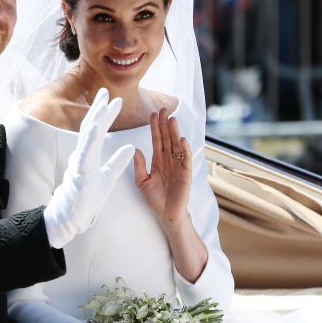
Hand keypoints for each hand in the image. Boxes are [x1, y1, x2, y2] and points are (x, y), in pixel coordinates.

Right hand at [43, 88, 134, 248]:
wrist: (73, 217)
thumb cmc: (87, 199)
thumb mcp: (108, 178)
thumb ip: (118, 162)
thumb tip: (132, 147)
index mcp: (89, 155)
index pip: (98, 131)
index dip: (105, 115)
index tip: (114, 100)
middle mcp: (82, 155)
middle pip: (90, 127)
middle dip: (98, 109)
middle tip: (105, 91)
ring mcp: (80, 163)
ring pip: (87, 137)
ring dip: (95, 119)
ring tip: (103, 104)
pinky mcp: (80, 173)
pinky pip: (85, 153)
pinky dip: (90, 139)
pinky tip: (95, 127)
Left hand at [134, 108, 191, 227]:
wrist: (166, 213)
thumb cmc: (154, 198)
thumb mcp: (142, 181)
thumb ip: (139, 166)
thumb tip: (135, 149)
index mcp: (158, 160)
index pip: (156, 139)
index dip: (155, 127)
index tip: (152, 114)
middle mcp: (168, 160)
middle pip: (167, 138)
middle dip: (165, 124)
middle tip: (163, 109)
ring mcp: (178, 165)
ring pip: (176, 145)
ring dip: (175, 132)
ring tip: (172, 119)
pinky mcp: (185, 173)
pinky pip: (185, 159)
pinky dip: (184, 149)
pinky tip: (182, 140)